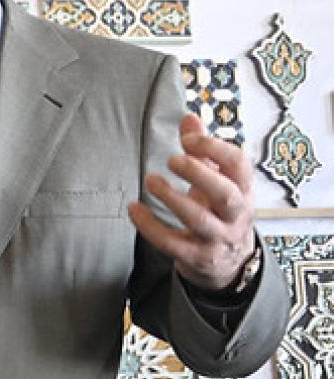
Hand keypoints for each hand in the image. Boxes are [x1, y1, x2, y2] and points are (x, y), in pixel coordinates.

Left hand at [127, 113, 256, 291]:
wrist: (230, 262)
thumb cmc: (219, 211)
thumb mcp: (218, 180)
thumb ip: (203, 150)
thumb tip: (189, 117)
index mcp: (244, 189)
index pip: (239, 165)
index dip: (215, 149)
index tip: (187, 140)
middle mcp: (235, 214)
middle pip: (225, 194)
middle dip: (198, 174)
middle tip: (172, 160)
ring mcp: (217, 238)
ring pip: (198, 220)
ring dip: (172, 198)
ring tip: (151, 180)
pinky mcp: (196, 257)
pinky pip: (171, 242)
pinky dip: (150, 226)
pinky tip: (134, 209)